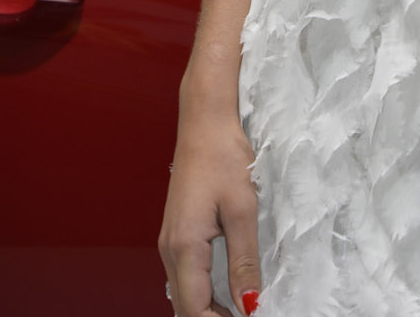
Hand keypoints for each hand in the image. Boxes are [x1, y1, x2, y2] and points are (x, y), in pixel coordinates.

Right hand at [159, 106, 260, 316]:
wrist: (204, 122)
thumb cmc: (224, 156)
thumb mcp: (243, 209)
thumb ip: (244, 261)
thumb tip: (250, 304)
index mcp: (184, 247)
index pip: (194, 309)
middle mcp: (169, 250)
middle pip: (184, 307)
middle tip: (247, 314)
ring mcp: (169, 242)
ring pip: (183, 294)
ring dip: (207, 308)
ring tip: (240, 309)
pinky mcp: (176, 234)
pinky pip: (184, 276)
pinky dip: (202, 292)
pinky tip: (224, 292)